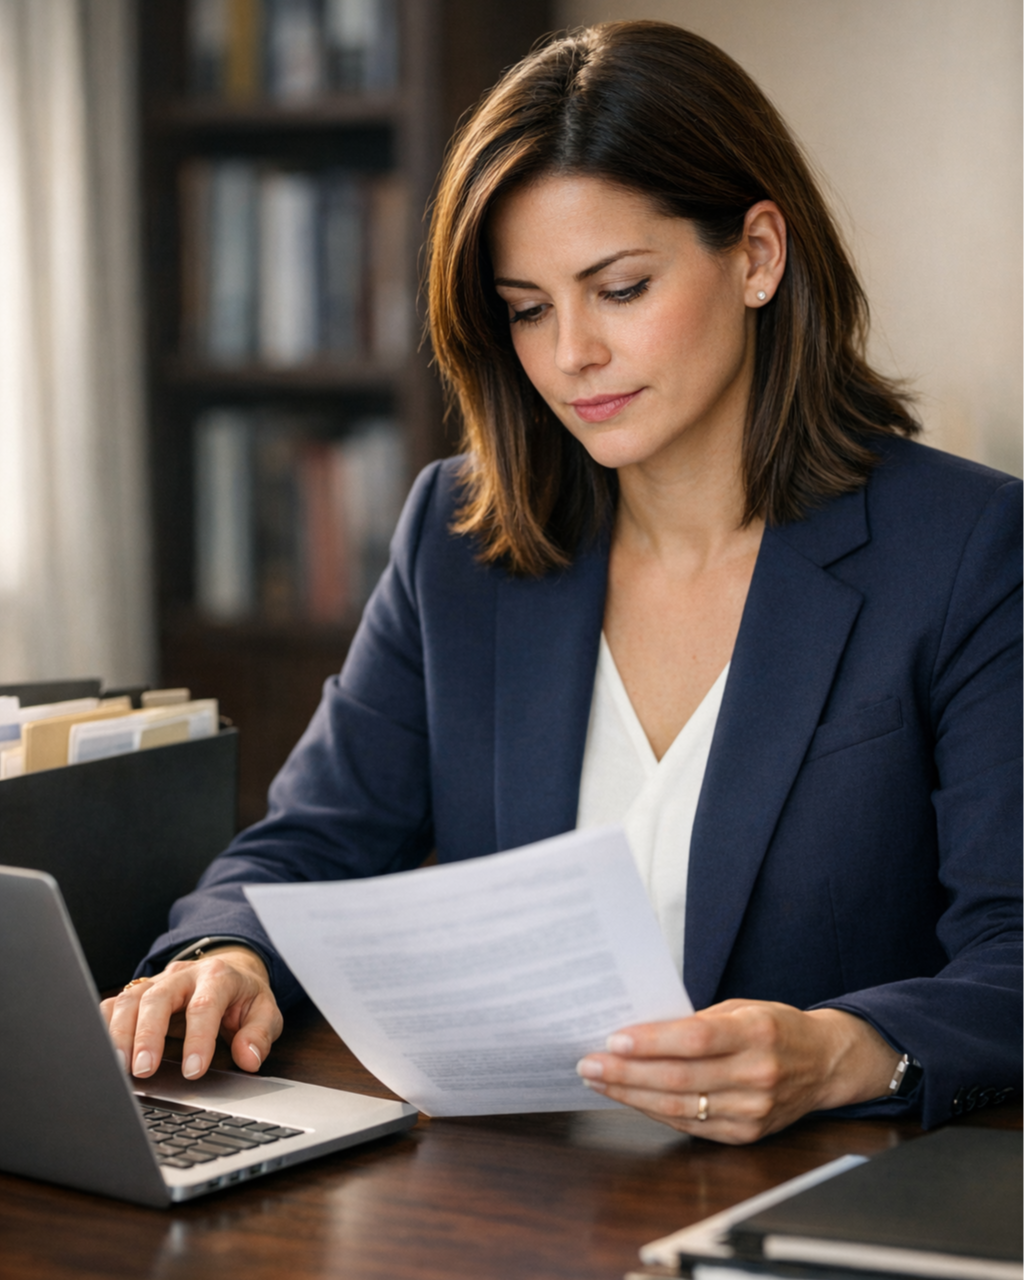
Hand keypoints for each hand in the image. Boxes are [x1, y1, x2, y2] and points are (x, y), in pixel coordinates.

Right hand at [100, 947, 283, 1082]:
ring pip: (129, 999)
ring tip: (119, 1068)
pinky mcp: (138, 993)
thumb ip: (259, 1033)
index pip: (204, 1006)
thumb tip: (249, 1058)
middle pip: (157, 998)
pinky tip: (103, 1053)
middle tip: (144, 1070)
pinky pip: (113, 1004)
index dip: (198, 1039)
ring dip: (120, 1034)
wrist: (228, 969)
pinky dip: (103, 1028)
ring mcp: (156, 982)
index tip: (193, 1071)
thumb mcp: (265, 1010)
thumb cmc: (243, 996)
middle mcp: (183, 976)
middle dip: (148, 1034)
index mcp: (217, 977)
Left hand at [576, 999, 898, 1143]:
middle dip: (626, 1073)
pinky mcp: (745, 1134)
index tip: (614, 1040)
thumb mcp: (742, 1008)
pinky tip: (630, 1099)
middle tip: (589, 1064)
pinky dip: (654, 1112)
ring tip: (599, 1081)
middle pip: (679, 1078)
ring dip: (631, 1096)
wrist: (824, 1064)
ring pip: (679, 1107)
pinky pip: (689, 1126)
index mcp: (757, 1034)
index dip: (652, 1042)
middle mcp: (757, 1075)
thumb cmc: (775, 1028)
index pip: (695, 1040)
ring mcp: (752, 1110)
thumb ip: (697, 1021)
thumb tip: (640, 1032)